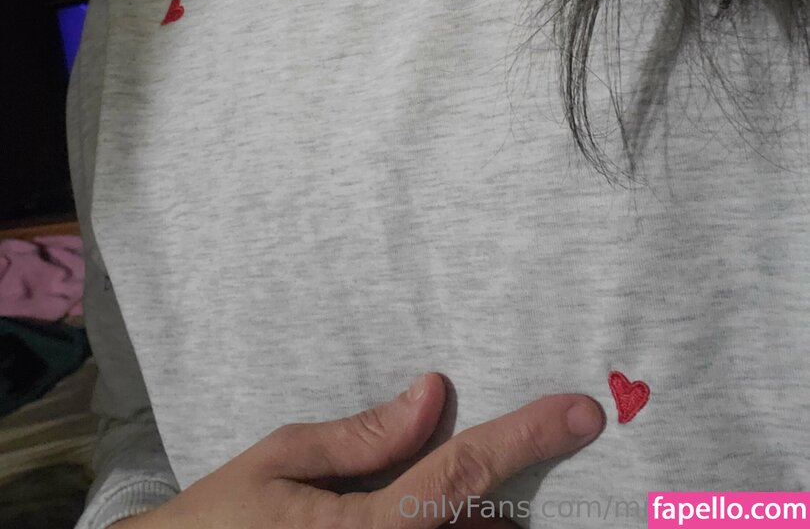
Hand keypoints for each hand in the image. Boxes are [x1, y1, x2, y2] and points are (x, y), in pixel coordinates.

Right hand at [118, 373, 603, 527]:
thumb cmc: (217, 520)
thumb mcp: (281, 458)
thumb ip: (364, 435)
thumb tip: (432, 395)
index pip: (464, 472)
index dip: (528, 435)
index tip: (581, 411)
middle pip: (484, 526)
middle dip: (506, 495)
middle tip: (516, 455)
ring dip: (481, 525)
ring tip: (474, 501)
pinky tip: (447, 520)